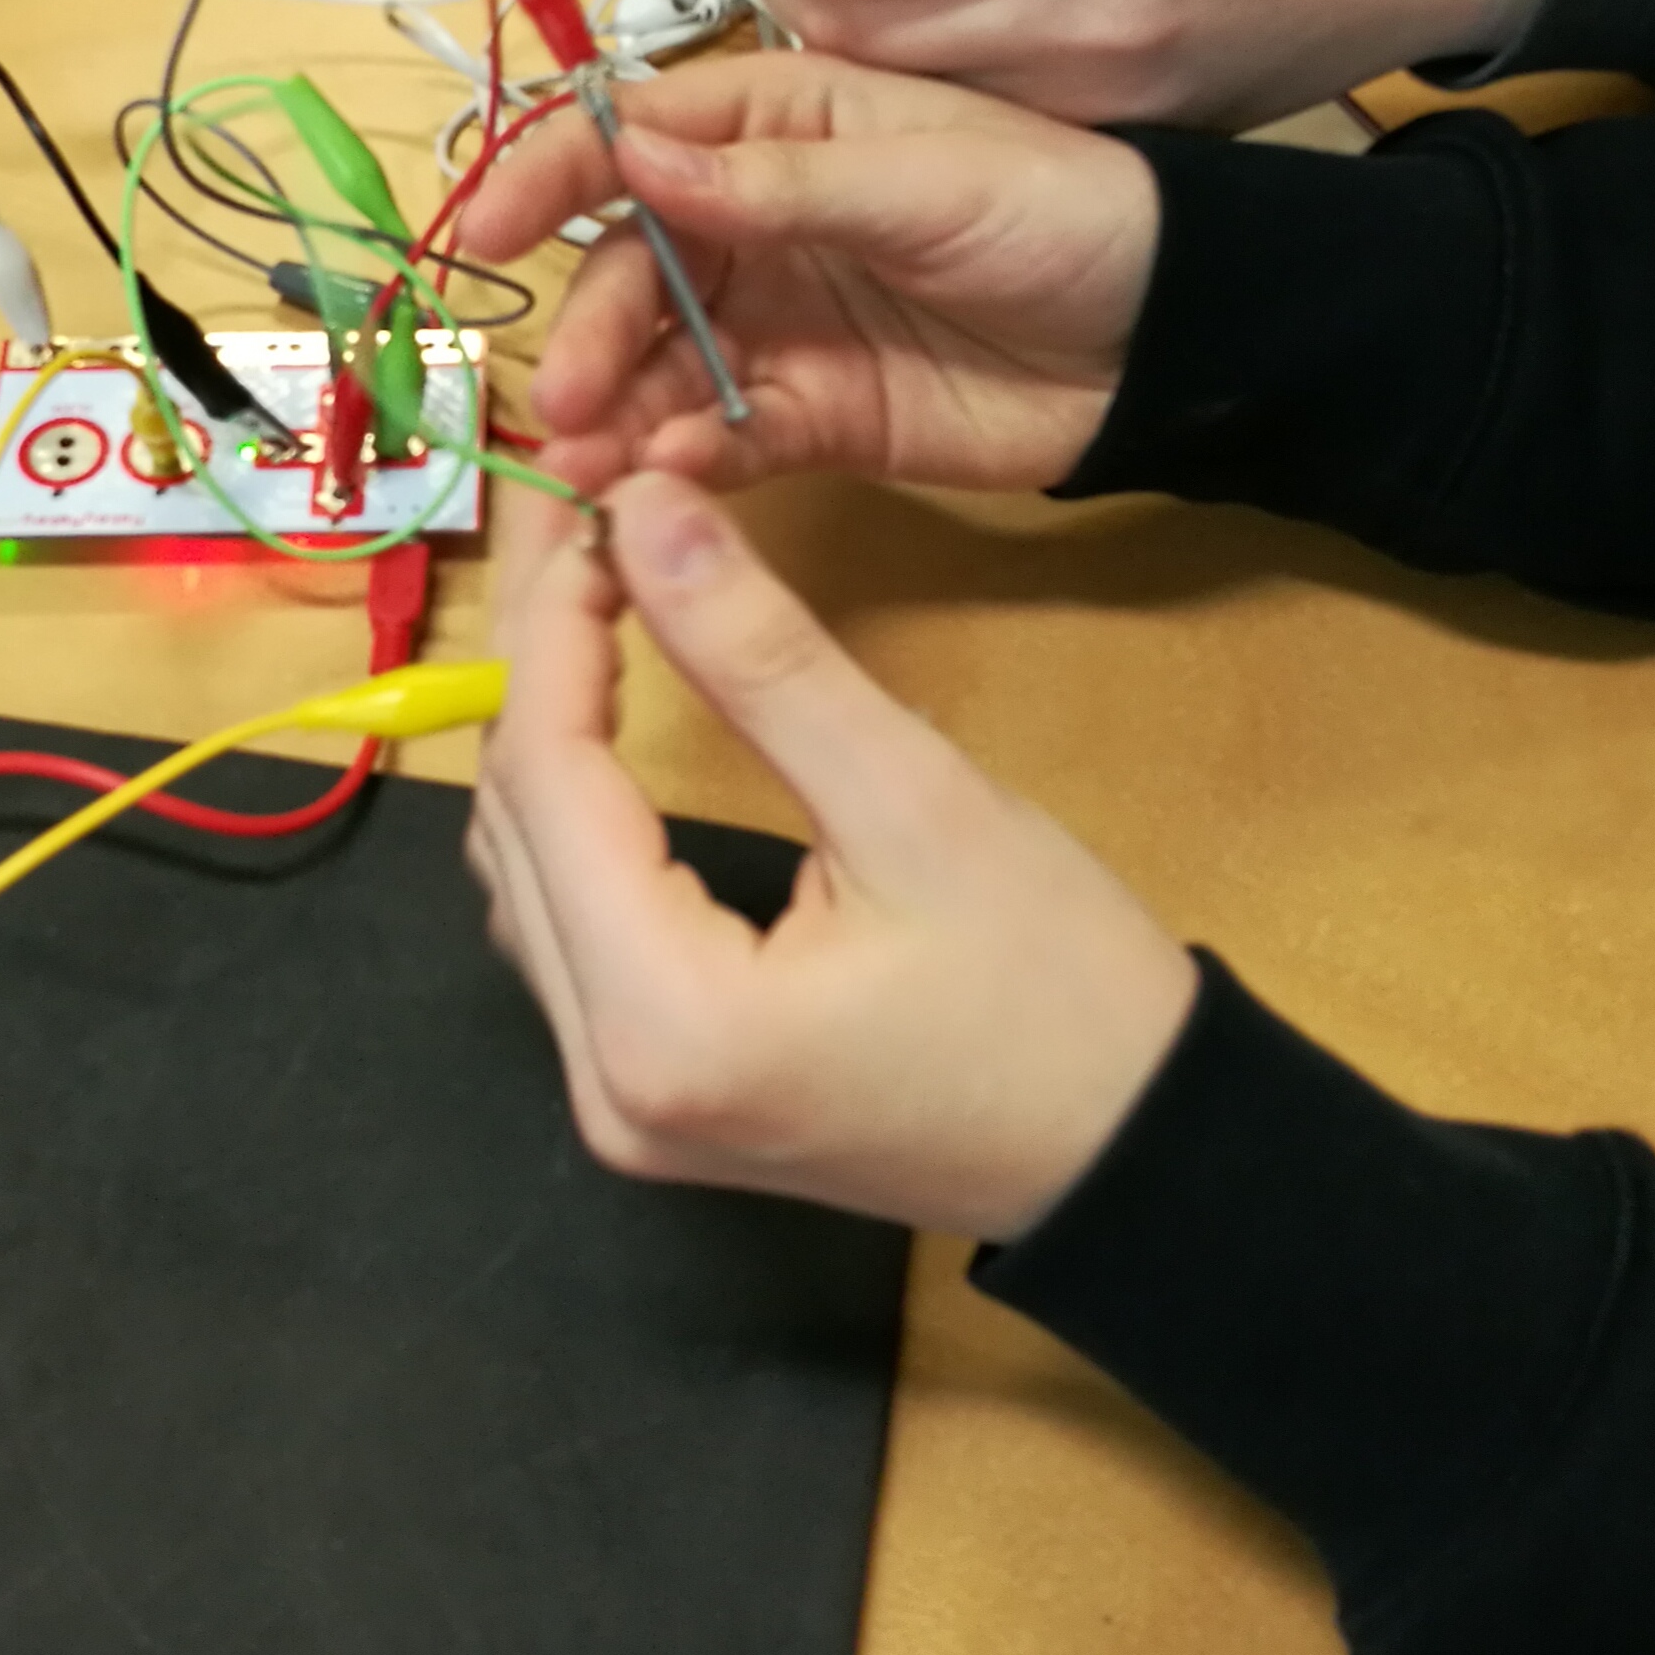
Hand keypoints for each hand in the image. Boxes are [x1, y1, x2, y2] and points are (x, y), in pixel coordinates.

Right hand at [457, 55, 1156, 500]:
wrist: (1163, 333)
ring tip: (587, 463)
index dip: (549, 177)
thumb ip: (781, 184)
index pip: (632, 139)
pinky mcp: (812, 415)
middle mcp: (755, 221)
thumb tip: (640, 161)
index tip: (485, 229)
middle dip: (590, 332)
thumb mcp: (927, 177)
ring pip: (662, 364)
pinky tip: (658, 480)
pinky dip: (681, 460)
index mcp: (777, 123)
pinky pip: (721, 436)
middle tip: (566, 398)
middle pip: (630, 270)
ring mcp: (778, 322)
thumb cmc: (1059, 209)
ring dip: (616, 411)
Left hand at [467, 476, 1197, 1236]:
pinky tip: (612, 722)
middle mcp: (605, 1083)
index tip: (600, 503)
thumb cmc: (1059, 988)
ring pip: (529, 879)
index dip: (558, 627)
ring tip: (595, 595)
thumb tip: (648, 511)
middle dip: (542, 664)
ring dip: (550, 735)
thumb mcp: (917, 803)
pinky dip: (581, 817)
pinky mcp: (657, 1100)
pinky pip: (571, 934)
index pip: (547, 780)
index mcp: (665, 1022)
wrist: (1139, 1151)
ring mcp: (622, 1106)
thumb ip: (765, 658)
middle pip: (515, 829)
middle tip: (589, 518)